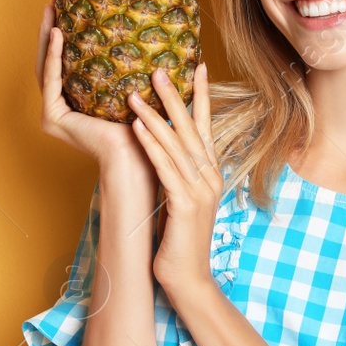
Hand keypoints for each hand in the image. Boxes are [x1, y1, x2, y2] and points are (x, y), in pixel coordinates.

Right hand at [36, 2, 154, 187]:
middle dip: (50, 30)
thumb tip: (149, 28)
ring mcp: (53, 114)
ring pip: (46, 67)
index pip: (67, 63)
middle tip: (53, 1)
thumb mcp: (136, 87)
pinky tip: (58, 34)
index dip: (65, 36)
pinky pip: (52, 80)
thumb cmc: (146, 126)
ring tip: (51, 8)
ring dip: (47, 37)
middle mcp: (61, 108)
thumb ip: (130, 64)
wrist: (142, 155)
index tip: (69, 7)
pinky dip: (54, 56)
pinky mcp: (52, 118)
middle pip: (52, 62)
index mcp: (77, 103)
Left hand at [126, 63, 222, 295]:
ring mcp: (200, 190)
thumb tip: (162, 151)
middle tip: (159, 68)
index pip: (205, 126)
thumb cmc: (179, 241)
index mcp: (210, 174)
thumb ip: (178, 175)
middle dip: (175, 95)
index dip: (201, 95)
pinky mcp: (184, 204)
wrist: (188, 279)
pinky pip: (165, 167)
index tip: (196, 67)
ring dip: (154, 114)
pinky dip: (151, 144)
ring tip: (135, 90)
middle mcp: (210, 177)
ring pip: (175, 144)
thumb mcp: (181, 201)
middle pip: (191, 127)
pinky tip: (136, 126)